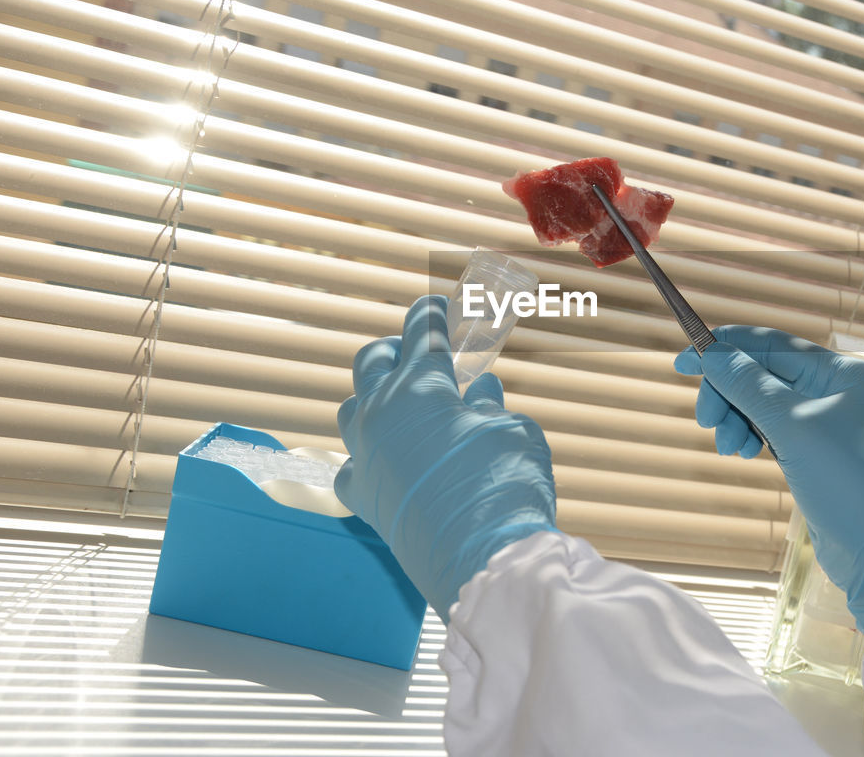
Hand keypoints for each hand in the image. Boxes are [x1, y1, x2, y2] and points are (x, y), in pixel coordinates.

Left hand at [336, 295, 556, 620]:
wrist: (483, 560)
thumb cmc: (505, 484)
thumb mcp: (512, 431)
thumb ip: (490, 407)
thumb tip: (480, 394)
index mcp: (419, 386)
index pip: (421, 334)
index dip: (430, 314)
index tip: (434, 304)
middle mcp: (381, 415)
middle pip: (372, 362)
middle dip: (393, 349)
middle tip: (415, 350)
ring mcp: (364, 457)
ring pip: (353, 409)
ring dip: (374, 397)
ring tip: (399, 402)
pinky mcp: (363, 498)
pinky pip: (352, 464)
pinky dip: (368, 455)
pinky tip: (386, 460)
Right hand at [674, 326, 863, 656]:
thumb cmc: (845, 481)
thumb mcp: (791, 426)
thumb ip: (748, 385)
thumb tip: (710, 352)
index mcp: (839, 372)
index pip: (771, 344)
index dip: (724, 349)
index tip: (680, 361)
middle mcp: (833, 388)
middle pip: (761, 373)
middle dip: (728, 393)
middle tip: (706, 422)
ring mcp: (823, 419)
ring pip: (760, 402)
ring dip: (735, 418)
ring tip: (728, 447)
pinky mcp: (812, 448)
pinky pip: (768, 427)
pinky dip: (748, 434)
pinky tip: (741, 452)